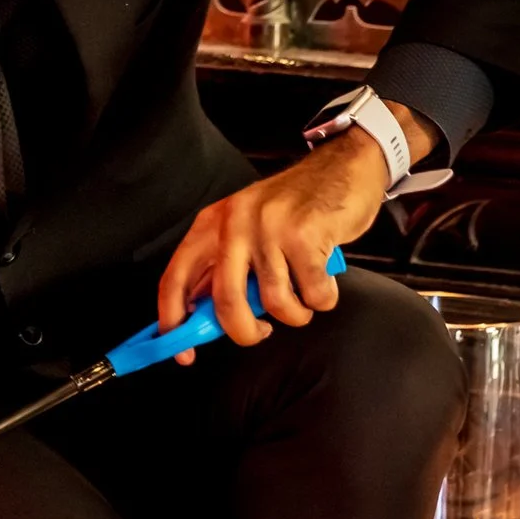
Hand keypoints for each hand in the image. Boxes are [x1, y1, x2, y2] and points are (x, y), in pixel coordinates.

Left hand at [156, 104, 436, 351]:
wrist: (345, 165)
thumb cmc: (297, 205)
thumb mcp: (247, 229)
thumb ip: (224, 268)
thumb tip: (201, 318)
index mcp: (212, 224)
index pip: (175, 279)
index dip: (173, 322)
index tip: (182, 353)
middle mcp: (235, 224)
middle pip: (226, 302)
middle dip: (245, 332)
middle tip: (260, 332)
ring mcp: (270, 228)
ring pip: (274, 302)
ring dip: (295, 313)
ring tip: (303, 297)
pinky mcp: (306, 235)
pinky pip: (313, 295)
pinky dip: (323, 299)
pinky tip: (324, 280)